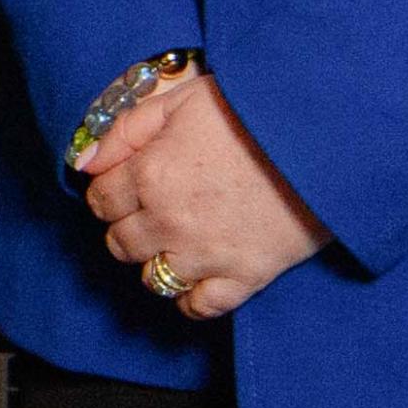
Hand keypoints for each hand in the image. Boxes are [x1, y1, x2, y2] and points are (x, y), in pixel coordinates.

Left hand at [76, 68, 328, 320]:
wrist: (324, 137)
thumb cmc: (252, 111)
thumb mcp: (180, 101)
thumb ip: (125, 131)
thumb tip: (83, 162)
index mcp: (150, 174)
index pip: (100, 201)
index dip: (109, 192)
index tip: (125, 186)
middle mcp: (169, 221)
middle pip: (120, 243)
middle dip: (128, 227)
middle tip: (150, 212)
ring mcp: (206, 254)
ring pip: (152, 279)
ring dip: (156, 262)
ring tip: (176, 242)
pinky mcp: (246, 276)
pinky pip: (199, 306)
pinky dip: (192, 297)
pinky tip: (200, 275)